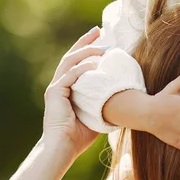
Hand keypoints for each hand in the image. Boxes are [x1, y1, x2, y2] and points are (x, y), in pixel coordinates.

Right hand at [43, 27, 105, 158]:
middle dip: (85, 41)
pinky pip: (69, 76)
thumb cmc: (80, 135)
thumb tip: (125, 95)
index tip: (101, 37)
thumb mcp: (97, 113)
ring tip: (101, 46)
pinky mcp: (54, 93)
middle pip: (72, 55)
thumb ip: (105, 101)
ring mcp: (55, 87)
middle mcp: (59, 84)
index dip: (88, 48)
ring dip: (86, 52)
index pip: (78, 61)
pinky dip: (82, 69)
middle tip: (98, 30)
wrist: (63, 149)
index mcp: (68, 87)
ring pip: (70, 62)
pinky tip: (95, 65)